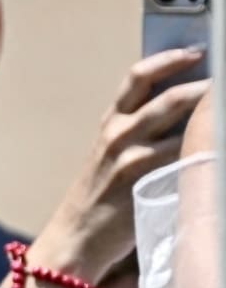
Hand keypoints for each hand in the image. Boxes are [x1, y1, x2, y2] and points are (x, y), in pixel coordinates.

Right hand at [2, 48, 207, 287]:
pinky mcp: (142, 180)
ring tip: (220, 102)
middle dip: (194, 77)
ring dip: (205, 108)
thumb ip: (141, 131)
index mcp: (110, 123)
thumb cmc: (101, 199)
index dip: (168, 59)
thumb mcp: (114, 156)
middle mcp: (117, 133)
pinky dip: (203, 147)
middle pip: (160, 91)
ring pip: (175, 119)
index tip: (195, 50)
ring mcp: (129, 155)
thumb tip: (185, 109)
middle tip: (218, 69)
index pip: (137, 77)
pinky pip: (182, 155)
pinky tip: (213, 147)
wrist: (77, 238)